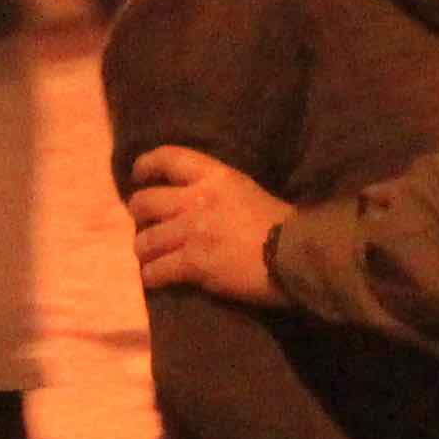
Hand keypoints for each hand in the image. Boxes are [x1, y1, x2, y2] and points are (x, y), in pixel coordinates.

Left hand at [126, 147, 298, 304]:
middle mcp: (196, 199)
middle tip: (146, 225)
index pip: (168, 158)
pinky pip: (156, 271)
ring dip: (144, 250)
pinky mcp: (192, 263)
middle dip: (139, 215)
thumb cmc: (285, 225)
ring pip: (144, 240)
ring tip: (151, 258)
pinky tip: (156, 280)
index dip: (146, 165)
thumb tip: (195, 203)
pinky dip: (152, 277)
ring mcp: (191, 232)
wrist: (299, 257)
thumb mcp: (249, 192)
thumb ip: (219, 193)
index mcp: (215, 176)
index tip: (140, 176)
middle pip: (144, 202)